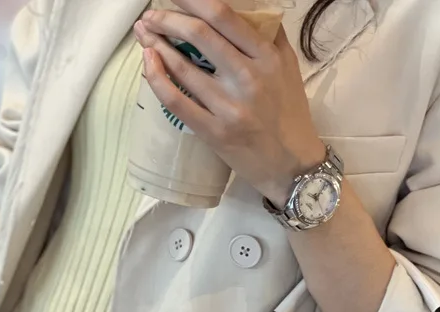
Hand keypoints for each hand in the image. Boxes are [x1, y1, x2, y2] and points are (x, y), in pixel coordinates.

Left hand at [134, 0, 325, 206]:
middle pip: (198, 33)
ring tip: (144, 34)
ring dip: (155, 44)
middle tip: (152, 15)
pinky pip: (176, 101)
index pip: (222, 15)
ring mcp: (230, 108)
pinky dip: (156, 78)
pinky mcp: (215, 133)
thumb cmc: (291, 118)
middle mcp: (249, 79)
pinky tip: (149, 63)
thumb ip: (270, 37)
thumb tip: (248, 9)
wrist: (294, 168)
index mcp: (267, 59)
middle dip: (167, 18)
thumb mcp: (289, 71)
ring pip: (182, 66)